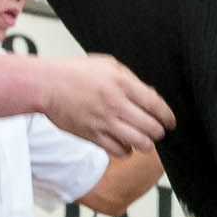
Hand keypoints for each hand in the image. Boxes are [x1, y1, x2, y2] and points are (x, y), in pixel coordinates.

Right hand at [40, 55, 172, 158]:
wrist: (45, 85)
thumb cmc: (75, 73)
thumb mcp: (108, 65)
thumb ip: (131, 80)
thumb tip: (150, 95)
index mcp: (122, 83)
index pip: (156, 105)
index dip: (168, 117)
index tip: (171, 122)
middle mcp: (115, 104)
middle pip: (152, 127)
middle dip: (159, 131)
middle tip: (158, 131)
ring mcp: (103, 122)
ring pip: (139, 142)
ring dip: (146, 144)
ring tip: (145, 140)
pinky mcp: (92, 135)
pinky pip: (119, 151)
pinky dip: (127, 150)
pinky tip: (126, 144)